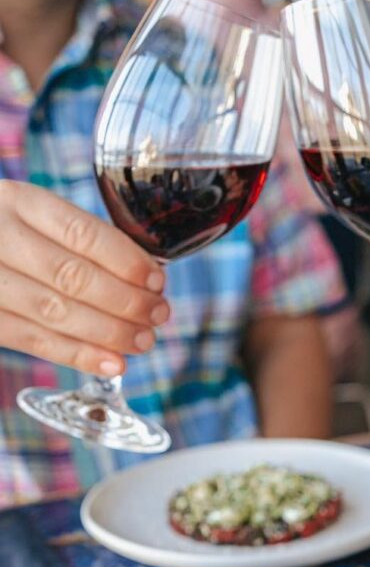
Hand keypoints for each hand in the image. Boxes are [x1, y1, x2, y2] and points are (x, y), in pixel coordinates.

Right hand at [0, 180, 168, 375]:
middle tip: (158, 314)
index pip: (82, 234)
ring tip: (143, 340)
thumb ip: (82, 241)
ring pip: (56, 312)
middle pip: (72, 276)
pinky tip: (113, 363)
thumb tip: (146, 279)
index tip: (157, 281)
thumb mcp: (37, 218)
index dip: (127, 261)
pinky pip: (34, 341)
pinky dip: (79, 355)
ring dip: (109, 332)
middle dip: (126, 301)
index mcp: (20, 202)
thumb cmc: (11, 235)